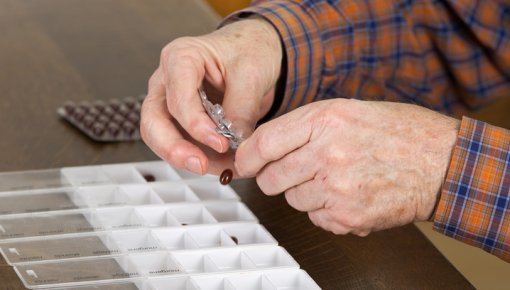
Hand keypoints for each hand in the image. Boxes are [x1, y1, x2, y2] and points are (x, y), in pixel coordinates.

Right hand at [141, 17, 281, 174]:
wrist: (254, 52)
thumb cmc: (247, 51)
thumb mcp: (252, 74)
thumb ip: (241, 109)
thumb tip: (234, 143)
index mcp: (181, 58)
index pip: (177, 97)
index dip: (196, 125)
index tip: (220, 142)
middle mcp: (167, 81)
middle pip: (154, 121)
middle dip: (174, 149)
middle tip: (202, 165)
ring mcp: (170, 102)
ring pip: (160, 138)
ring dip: (187, 158)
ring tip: (221, 168)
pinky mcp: (181, 122)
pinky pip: (181, 145)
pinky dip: (201, 158)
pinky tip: (223, 165)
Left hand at [235, 99, 459, 235]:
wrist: (439, 162)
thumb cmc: (397, 132)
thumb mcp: (346, 111)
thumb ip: (303, 127)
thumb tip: (263, 146)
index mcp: (325, 120)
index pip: (263, 143)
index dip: (247, 157)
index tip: (245, 163)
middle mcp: (327, 153)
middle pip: (271, 179)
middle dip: (275, 178)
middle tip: (294, 172)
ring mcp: (337, 188)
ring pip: (293, 201)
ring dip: (305, 193)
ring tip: (334, 179)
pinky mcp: (348, 216)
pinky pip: (316, 219)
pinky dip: (325, 211)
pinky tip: (347, 195)